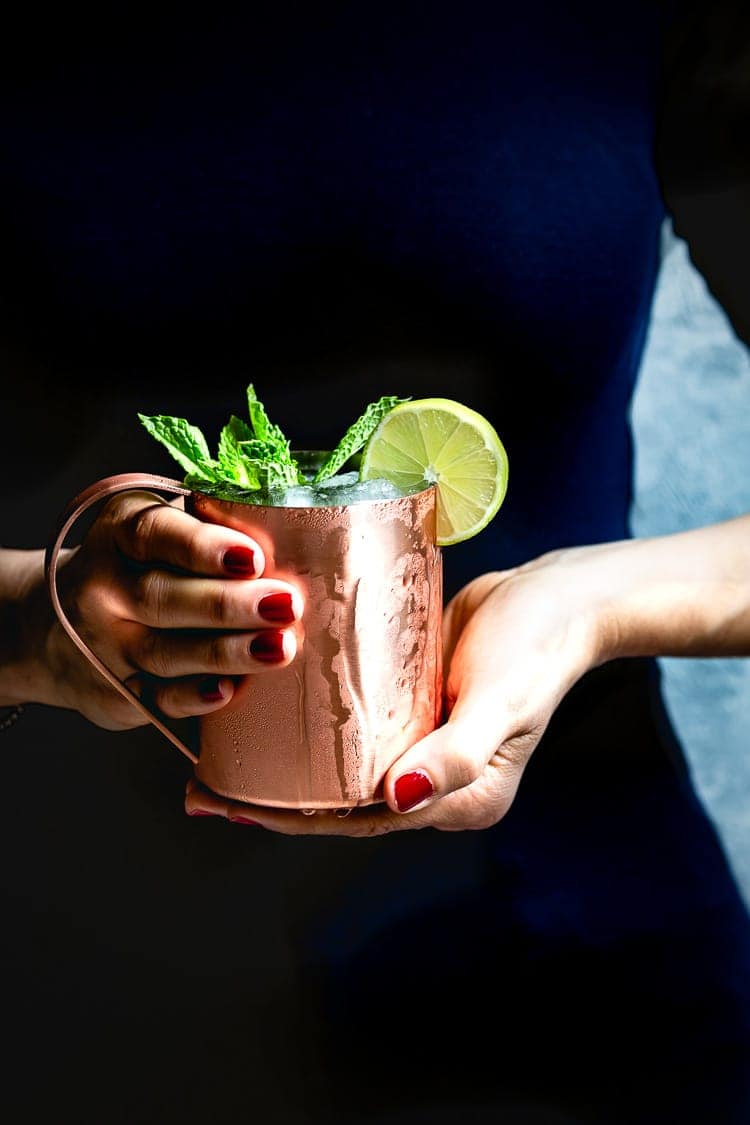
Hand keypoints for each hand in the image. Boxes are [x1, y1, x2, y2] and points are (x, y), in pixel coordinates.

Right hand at [18, 491, 302, 728]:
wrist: (58, 626)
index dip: (204, 547)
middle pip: (164, 597)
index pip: (156, 535)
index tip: (252, 557)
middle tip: (285, 605)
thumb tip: (297, 536)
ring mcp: (104, 645)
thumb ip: (211, 529)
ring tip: (278, 647)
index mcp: (119, 533)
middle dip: (228, 604)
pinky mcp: (117, 692)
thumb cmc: (142, 567)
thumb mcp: (159, 532)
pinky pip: (157, 698)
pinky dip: (193, 697)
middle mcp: (102, 587)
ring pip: (166, 651)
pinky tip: (228, 690)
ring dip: (226, 652)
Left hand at [185, 548, 603, 832]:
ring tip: (223, 753)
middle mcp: (435, 782)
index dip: (292, 819)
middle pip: (340, 801)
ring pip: (340, 766)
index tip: (231, 805)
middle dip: (272, 799)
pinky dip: (311, 728)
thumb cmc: (535, 648)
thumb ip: (454, 757)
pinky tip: (272, 712)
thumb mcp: (498, 702)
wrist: (557, 596)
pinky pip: (354, 726)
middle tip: (202, 786)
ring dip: (284, 764)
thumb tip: (396, 801)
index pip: (359, 821)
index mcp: (458, 801)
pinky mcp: (413, 706)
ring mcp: (423, 744)